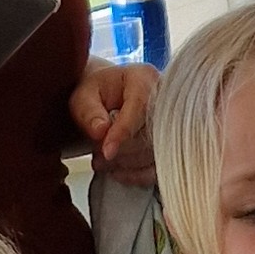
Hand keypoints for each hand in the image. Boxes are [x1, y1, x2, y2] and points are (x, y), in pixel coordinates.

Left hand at [70, 59, 158, 187]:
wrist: (108, 95)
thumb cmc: (96, 92)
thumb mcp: (83, 96)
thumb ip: (88, 112)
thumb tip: (101, 131)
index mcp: (144, 78)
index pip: (139, 108)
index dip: (122, 133)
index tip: (106, 152)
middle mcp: (165, 98)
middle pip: (150, 133)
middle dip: (121, 151)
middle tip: (97, 157)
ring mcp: (172, 122)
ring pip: (154, 152)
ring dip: (126, 163)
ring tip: (101, 162)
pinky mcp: (170, 143)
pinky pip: (159, 166)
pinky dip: (137, 175)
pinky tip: (118, 172)